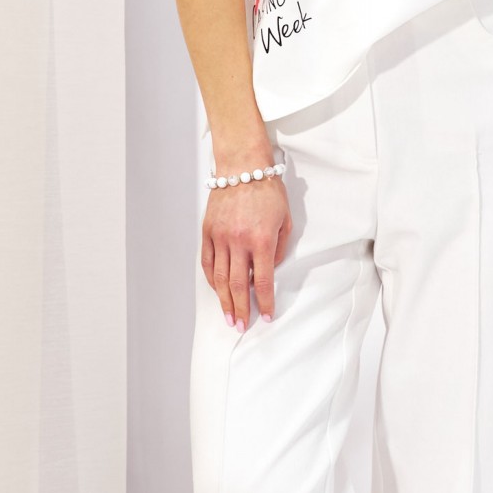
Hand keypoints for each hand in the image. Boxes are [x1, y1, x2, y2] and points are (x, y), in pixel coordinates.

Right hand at [202, 148, 290, 331]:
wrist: (242, 166)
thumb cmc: (267, 190)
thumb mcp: (285, 219)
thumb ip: (279, 248)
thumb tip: (268, 270)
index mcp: (262, 240)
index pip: (263, 281)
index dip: (265, 302)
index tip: (266, 316)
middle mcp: (239, 241)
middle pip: (238, 285)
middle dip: (241, 309)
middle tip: (242, 325)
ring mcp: (220, 237)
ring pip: (220, 277)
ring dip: (224, 300)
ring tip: (228, 317)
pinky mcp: (208, 231)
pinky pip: (208, 262)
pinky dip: (212, 279)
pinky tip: (217, 291)